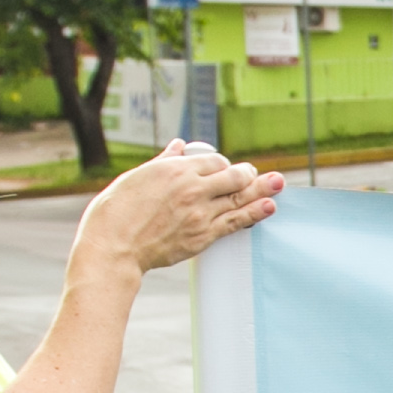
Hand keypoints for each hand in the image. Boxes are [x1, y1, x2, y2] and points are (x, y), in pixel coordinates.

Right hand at [73, 143, 280, 283]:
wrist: (113, 246)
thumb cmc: (116, 211)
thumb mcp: (138, 176)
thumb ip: (164, 161)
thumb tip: (179, 146)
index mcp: (175, 169)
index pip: (214, 161)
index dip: (224, 164)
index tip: (227, 169)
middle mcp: (192, 188)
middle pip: (233, 176)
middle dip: (248, 174)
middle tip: (259, 175)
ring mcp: (200, 212)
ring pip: (239, 198)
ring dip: (262, 190)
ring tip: (279, 183)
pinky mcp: (202, 236)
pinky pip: (235, 222)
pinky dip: (254, 213)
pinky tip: (268, 206)